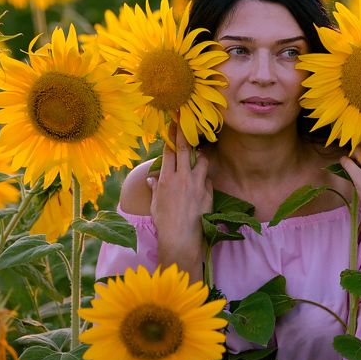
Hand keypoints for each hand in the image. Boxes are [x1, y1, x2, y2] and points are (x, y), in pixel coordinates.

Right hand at [148, 124, 212, 278]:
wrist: (181, 236)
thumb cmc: (164, 221)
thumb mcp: (155, 203)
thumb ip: (155, 188)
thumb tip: (152, 178)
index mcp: (166, 178)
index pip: (169, 152)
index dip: (171, 138)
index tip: (173, 126)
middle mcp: (182, 178)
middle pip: (186, 150)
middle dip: (185, 134)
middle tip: (186, 123)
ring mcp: (197, 184)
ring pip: (203, 161)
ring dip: (202, 156)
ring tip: (201, 154)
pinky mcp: (208, 193)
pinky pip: (208, 179)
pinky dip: (205, 178)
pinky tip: (202, 181)